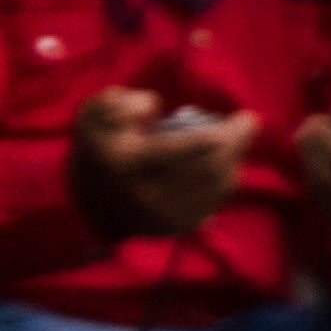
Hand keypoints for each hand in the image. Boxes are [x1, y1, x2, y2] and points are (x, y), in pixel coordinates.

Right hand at [71, 86, 254, 243]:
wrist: (83, 205)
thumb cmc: (95, 150)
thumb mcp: (94, 114)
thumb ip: (123, 101)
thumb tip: (156, 109)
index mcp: (129, 162)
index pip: (190, 148)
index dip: (226, 133)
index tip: (246, 117)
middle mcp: (147, 194)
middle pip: (210, 168)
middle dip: (237, 145)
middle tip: (245, 126)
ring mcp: (162, 216)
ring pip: (215, 189)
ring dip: (233, 163)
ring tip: (233, 147)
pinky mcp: (173, 228)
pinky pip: (212, 206)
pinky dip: (223, 185)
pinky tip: (224, 170)